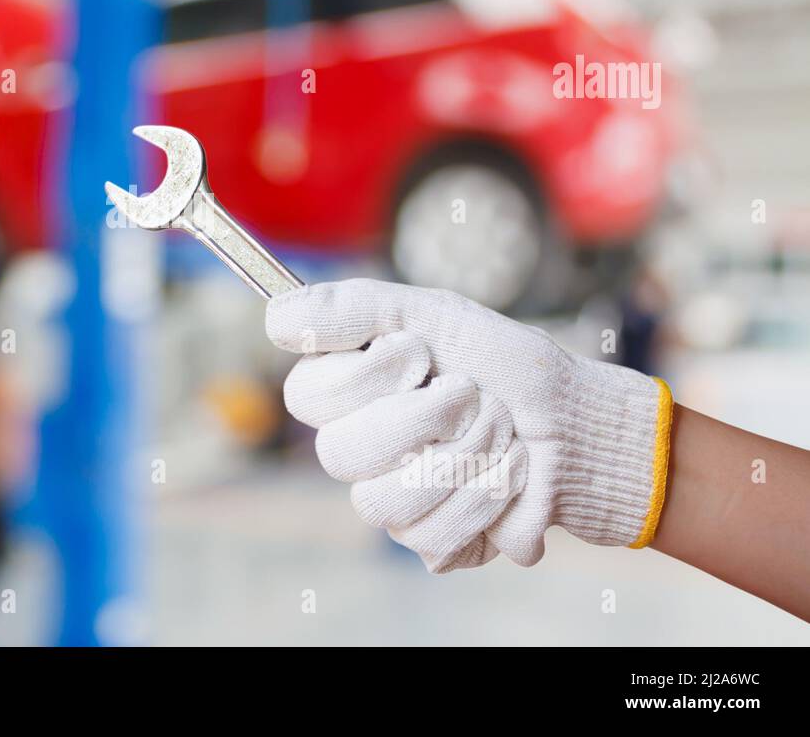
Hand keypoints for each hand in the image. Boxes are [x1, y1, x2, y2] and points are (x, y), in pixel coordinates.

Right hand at [266, 279, 672, 572]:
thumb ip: (353, 309)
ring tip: (501, 433)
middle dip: (428, 417)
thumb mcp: (434, 314)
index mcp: (348, 394)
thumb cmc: (505, 363)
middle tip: (474, 394)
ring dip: (466, 457)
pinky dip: (488, 498)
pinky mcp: (433, 543)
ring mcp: (391, 501)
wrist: (579, 422)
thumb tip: (274, 316)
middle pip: (340, 454)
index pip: (305, 396)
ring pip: (382, 503)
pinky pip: (432, 538)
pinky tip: (510, 476)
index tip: (420, 354)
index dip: (367, 377)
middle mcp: (358, 450)